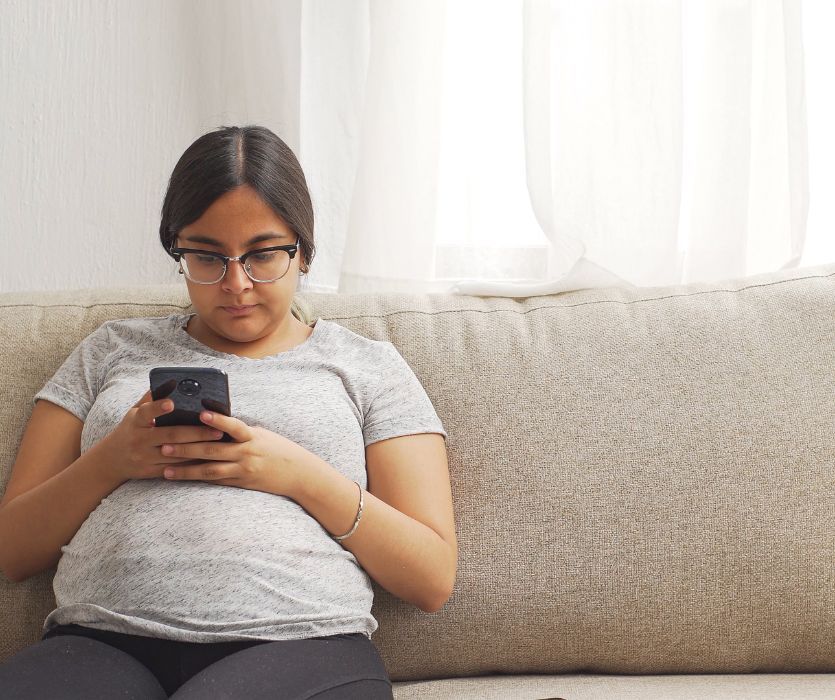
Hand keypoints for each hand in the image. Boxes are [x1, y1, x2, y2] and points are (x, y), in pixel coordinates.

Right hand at [97, 389, 227, 483]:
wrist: (111, 460)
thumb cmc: (131, 430)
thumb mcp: (134, 413)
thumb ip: (151, 398)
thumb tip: (171, 380)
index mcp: (136, 421)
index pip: (146, 412)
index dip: (158, 407)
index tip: (172, 403)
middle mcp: (139, 439)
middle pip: (170, 435)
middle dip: (196, 433)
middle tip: (217, 429)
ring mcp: (144, 457)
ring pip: (175, 454)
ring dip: (198, 449)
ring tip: (218, 443)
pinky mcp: (150, 472)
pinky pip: (174, 469)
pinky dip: (191, 464)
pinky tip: (207, 458)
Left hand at [158, 409, 305, 496]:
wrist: (299, 474)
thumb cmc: (279, 450)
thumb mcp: (262, 435)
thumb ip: (240, 432)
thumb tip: (214, 423)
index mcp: (253, 437)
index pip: (234, 426)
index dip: (218, 420)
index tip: (201, 414)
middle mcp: (247, 454)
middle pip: (213, 450)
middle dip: (187, 448)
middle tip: (164, 445)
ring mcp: (243, 470)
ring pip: (210, 470)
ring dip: (186, 469)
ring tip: (165, 467)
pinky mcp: (241, 483)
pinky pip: (216, 481)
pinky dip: (198, 479)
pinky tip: (182, 478)